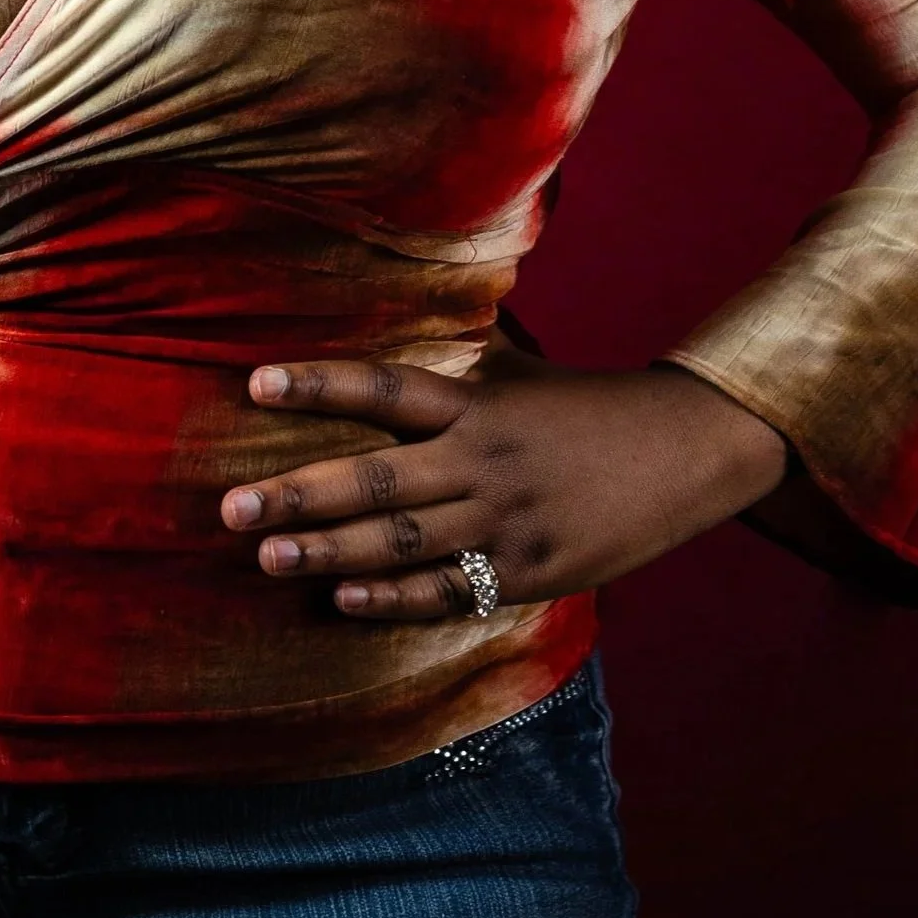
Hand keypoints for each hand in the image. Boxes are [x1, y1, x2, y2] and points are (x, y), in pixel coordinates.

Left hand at [219, 353, 788, 618]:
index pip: (385, 390)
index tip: (257, 384)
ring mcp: (505, 523)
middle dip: (299, 495)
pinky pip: (446, 590)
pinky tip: (341, 599)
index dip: (321, 386)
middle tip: (232, 509)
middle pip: (376, 481)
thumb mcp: (521, 371)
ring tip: (268, 556)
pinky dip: (392, 599)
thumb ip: (460, 359)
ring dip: (327, 552)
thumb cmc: (588, 407)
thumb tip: (404, 318)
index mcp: (479, 403)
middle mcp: (484, 460)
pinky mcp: (528, 572)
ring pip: (400, 544)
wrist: (685, 451)